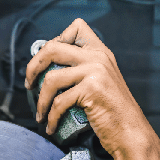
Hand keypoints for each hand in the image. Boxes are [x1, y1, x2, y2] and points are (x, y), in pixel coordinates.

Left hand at [25, 19, 154, 156]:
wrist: (130, 132)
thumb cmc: (113, 113)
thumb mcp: (102, 82)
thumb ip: (83, 71)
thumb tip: (49, 71)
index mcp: (100, 52)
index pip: (75, 27)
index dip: (53, 41)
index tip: (45, 62)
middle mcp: (98, 57)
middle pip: (52, 48)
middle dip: (33, 67)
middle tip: (29, 85)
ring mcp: (95, 71)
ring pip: (51, 78)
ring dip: (40, 101)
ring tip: (40, 115)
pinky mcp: (91, 89)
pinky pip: (59, 102)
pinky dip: (51, 117)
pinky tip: (51, 127)